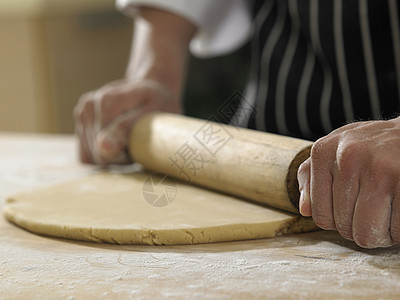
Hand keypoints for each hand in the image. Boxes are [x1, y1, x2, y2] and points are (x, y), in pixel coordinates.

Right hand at [73, 79, 179, 164]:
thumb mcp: (149, 115)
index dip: (123, 156)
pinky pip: (86, 153)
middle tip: (135, 144)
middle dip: (117, 156)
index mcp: (105, 102)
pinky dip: (102, 154)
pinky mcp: (81, 121)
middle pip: (96, 154)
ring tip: (127, 142)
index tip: (138, 146)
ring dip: (110, 156)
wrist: (153, 91)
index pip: (103, 150)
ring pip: (89, 155)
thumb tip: (102, 147)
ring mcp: (81, 113)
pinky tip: (117, 143)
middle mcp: (88, 106)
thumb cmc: (156, 104)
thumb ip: (125, 130)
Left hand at [297, 117, 399, 247]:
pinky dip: (399, 230)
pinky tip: (399, 209)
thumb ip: (311, 178)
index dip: (339, 222)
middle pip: (345, 227)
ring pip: (369, 233)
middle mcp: (347, 156)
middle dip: (362, 228)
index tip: (353, 210)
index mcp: (324, 152)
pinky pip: (397, 230)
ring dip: (382, 234)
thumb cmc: (371, 147)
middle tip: (375, 211)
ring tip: (388, 213)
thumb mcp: (334, 150)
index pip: (321, 216)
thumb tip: (305, 210)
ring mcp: (378, 167)